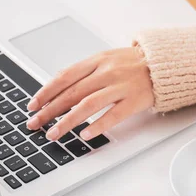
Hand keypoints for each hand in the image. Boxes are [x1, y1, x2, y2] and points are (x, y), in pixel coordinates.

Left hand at [26, 47, 153, 141]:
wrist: (163, 64)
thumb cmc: (132, 64)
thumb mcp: (105, 59)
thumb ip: (84, 72)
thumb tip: (57, 85)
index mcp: (97, 61)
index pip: (64, 77)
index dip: (46, 92)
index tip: (32, 105)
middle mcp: (106, 72)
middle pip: (72, 93)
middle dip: (49, 110)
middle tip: (35, 123)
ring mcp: (121, 86)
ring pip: (88, 105)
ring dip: (68, 121)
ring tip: (54, 133)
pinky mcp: (134, 100)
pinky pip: (113, 115)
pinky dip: (98, 125)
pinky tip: (85, 135)